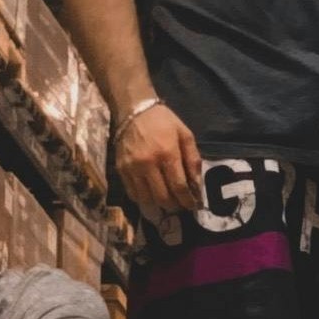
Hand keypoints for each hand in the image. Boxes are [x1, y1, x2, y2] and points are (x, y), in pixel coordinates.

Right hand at [116, 101, 203, 216]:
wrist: (134, 110)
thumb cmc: (164, 122)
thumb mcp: (185, 135)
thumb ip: (193, 160)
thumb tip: (197, 186)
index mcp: (167, 153)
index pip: (179, 186)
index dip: (187, 201)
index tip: (193, 206)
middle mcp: (148, 163)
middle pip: (162, 197)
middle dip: (175, 206)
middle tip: (180, 206)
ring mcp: (132, 168)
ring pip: (146, 200)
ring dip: (158, 207)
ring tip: (166, 206)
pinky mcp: (121, 170)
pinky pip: (132, 194)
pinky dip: (143, 200)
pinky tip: (151, 197)